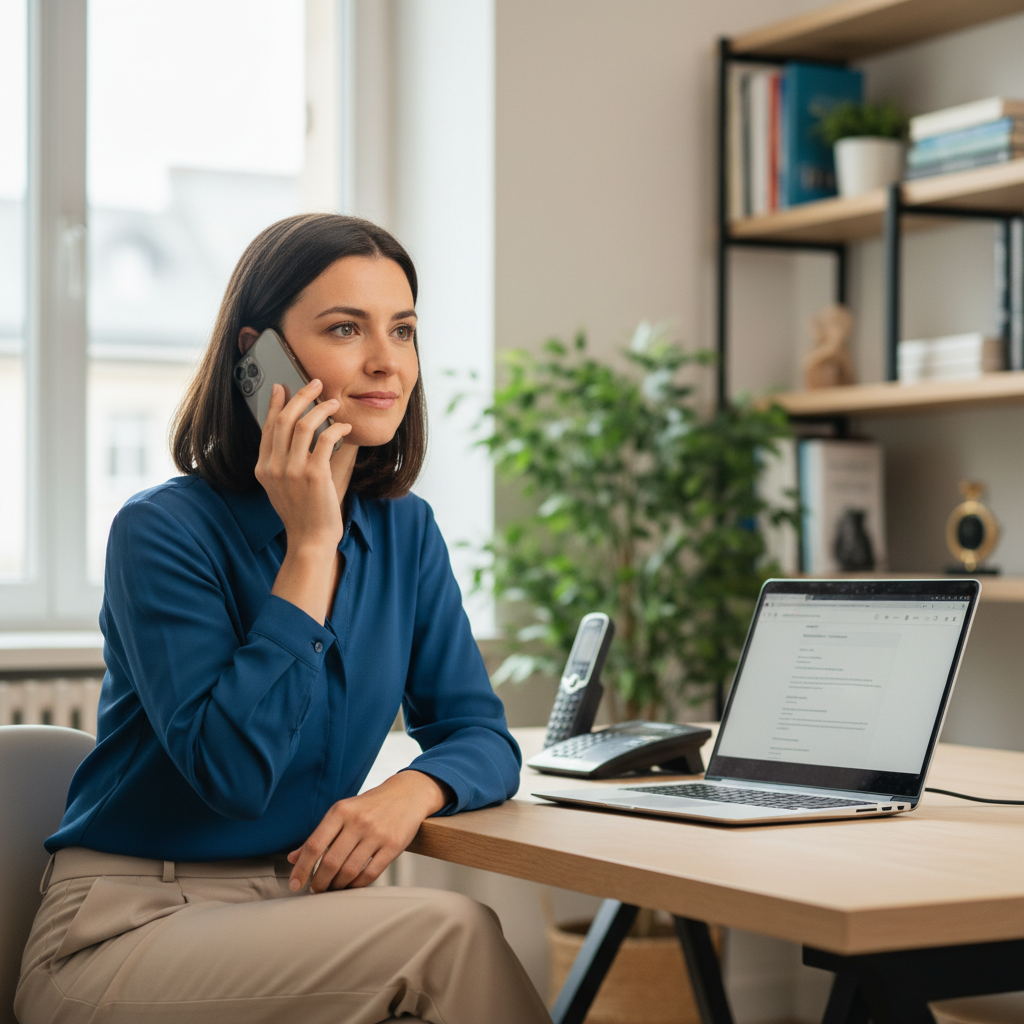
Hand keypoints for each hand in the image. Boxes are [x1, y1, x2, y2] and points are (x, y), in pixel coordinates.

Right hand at [255, 380, 350, 553]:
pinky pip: (326, 439)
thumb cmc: (302, 514)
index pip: (267, 427)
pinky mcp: (314, 475)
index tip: (282, 387)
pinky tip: (345, 427)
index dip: (275, 404)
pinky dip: (337, 428)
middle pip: (283, 419)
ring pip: (303, 424)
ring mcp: (293, 471)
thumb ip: (283, 462)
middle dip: (300, 396)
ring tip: (334, 403)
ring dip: (321, 408)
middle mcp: (274, 467)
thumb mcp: (282, 487)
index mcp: (263, 469)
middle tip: (315, 384)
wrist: (310, 540)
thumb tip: (297, 432)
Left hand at [287, 771, 452, 891]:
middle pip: (330, 862)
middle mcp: (358, 821)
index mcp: (340, 811)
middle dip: (319, 882)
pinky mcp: (393, 845)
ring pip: (349, 871)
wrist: (408, 793)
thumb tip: (293, 858)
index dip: (301, 869)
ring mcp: (377, 833)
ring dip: (337, 886)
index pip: (314, 845)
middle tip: (316, 889)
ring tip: (333, 887)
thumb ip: (319, 835)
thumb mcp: (343, 812)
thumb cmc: (370, 805)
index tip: (295, 884)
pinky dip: (357, 884)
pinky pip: (370, 874)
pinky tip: (351, 884)